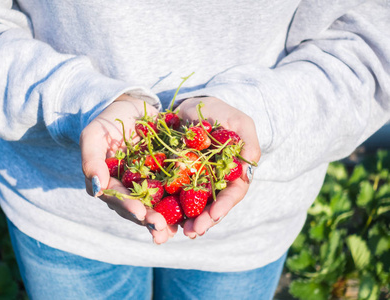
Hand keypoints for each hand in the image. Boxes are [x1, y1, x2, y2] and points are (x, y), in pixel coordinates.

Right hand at [80, 94, 176, 243]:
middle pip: (136, 209)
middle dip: (149, 220)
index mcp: (108, 183)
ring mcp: (146, 185)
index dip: (128, 207)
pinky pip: (172, 193)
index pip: (116, 198)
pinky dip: (180, 205)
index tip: (140, 213)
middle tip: (161, 228)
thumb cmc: (108, 121)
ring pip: (154, 207)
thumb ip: (91, 160)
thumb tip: (96, 188)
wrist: (132, 106)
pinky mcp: (164, 178)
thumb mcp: (93, 136)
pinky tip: (190, 215)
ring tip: (173, 231)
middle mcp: (127, 189)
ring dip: (164, 220)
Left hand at [175, 97, 260, 237]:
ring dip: (186, 221)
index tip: (214, 215)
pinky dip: (167, 209)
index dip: (224, 206)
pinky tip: (161, 218)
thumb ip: (248, 142)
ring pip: (191, 207)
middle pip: (211, 206)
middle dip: (204, 220)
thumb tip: (250, 167)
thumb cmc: (218, 112)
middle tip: (193, 231)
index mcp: (231, 173)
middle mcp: (213, 182)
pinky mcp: (174, 178)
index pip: (232, 194)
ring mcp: (193, 182)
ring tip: (178, 232)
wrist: (190, 106)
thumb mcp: (238, 122)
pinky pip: (170, 196)